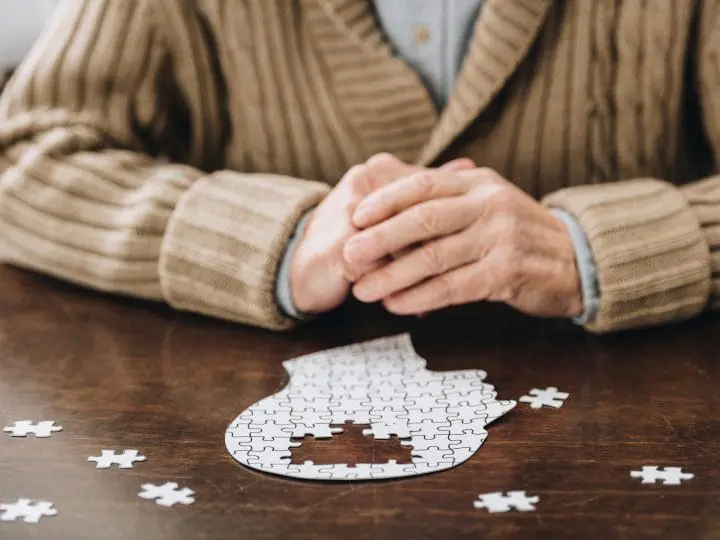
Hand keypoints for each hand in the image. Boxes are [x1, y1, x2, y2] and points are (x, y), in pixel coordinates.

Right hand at [289, 154, 473, 314]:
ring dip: (425, 272)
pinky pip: (388, 270)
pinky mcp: (343, 249)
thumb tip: (469, 166)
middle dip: (442, 248)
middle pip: (424, 218)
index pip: (432, 193)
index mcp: (380, 170)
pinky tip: (419, 307)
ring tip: (441, 291)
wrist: (301, 270)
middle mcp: (364, 184)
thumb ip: (426, 190)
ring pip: (409, 244)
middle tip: (465, 269)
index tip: (469, 244)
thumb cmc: (352, 242)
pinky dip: (405, 289)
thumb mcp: (390, 210)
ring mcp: (351, 215)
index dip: (452, 223)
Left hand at [343, 167, 582, 317]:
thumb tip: (390, 201)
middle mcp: (489, 205)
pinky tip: (396, 305)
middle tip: (348, 256)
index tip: (355, 216)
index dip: (385, 200)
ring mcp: (500, 238)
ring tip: (363, 290)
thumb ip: (448, 201)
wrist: (576, 260)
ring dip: (393, 276)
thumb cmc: (518, 234)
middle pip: (423, 219)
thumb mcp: (487, 204)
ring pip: (434, 256)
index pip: (423, 185)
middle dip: (380, 239)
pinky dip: (420, 297)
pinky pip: (453, 286)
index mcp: (478, 184)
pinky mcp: (507, 272)